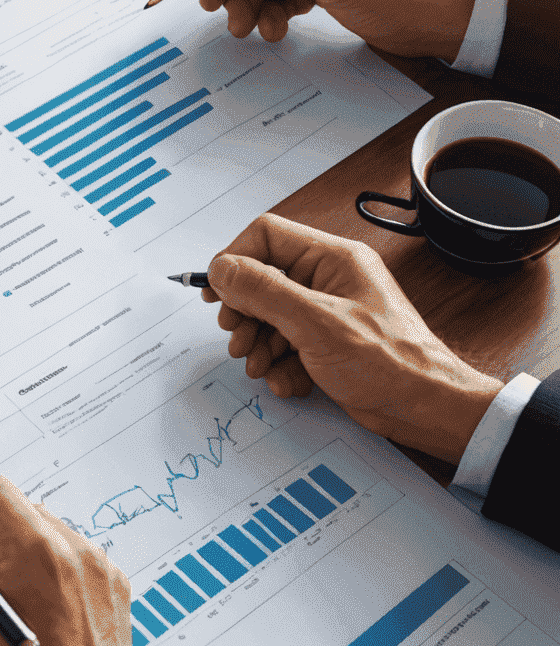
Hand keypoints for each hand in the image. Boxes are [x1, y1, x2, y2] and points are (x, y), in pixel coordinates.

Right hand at [204, 214, 501, 461]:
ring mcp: (329, 311)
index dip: (235, 261)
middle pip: (263, 279)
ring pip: (271, 315)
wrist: (428, 409)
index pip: (267, 236)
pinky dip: (279, 364)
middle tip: (236, 338)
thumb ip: (263, 290)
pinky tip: (286, 381)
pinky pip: (287, 343)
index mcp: (333, 259)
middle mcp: (330, 279)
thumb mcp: (315, 323)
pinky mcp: (329, 342)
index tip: (217, 293)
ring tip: (258, 366)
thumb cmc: (390, 363)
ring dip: (258, 343)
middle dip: (244, 313)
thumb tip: (222, 268)